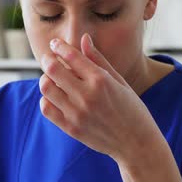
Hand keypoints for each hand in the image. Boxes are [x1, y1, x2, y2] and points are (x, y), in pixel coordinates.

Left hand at [38, 33, 160, 161]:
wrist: (136, 144)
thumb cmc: (131, 108)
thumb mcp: (119, 80)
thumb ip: (98, 59)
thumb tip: (83, 38)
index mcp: (101, 80)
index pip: (70, 55)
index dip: (59, 46)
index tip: (55, 43)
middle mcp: (87, 96)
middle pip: (52, 69)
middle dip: (48, 59)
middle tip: (49, 58)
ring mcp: (77, 113)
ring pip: (46, 88)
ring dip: (46, 79)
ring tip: (53, 79)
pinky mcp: (71, 128)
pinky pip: (46, 108)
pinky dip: (46, 99)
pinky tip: (55, 96)